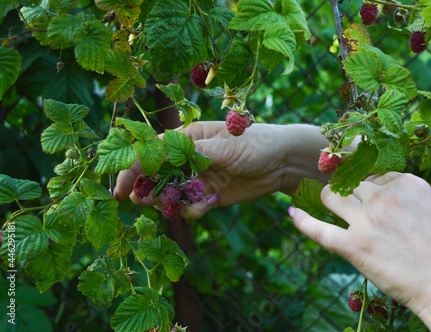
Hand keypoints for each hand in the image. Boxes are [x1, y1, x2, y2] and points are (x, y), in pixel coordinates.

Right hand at [115, 121, 328, 218]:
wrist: (282, 163)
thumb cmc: (256, 143)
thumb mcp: (225, 146)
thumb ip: (194, 154)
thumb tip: (161, 157)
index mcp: (186, 138)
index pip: (150, 152)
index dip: (132, 169)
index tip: (121, 189)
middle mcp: (186, 158)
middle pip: (153, 176)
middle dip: (146, 190)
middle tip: (146, 200)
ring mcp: (196, 178)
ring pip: (168, 195)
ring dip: (168, 203)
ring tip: (177, 204)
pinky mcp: (207, 196)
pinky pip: (189, 208)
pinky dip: (192, 211)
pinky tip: (207, 206)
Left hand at [290, 172, 430, 329]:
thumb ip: (406, 199)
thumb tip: (382, 197)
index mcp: (406, 183)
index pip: (373, 174)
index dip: (367, 185)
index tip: (364, 192)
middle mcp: (384, 196)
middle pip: (350, 182)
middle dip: (347, 190)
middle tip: (346, 201)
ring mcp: (367, 220)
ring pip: (331, 196)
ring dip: (328, 200)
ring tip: (329, 207)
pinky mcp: (354, 246)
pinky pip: (318, 229)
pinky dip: (302, 220)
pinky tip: (292, 213)